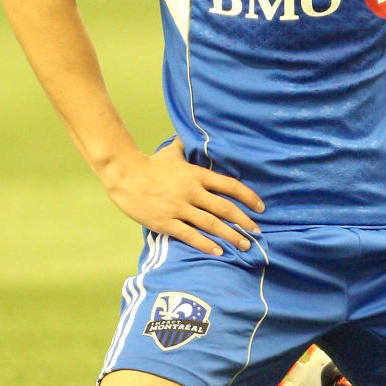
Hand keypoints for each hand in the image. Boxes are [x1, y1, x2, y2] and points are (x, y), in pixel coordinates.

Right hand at [102, 140, 264, 255]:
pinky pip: (190, 235)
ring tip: (245, 245)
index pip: (229, 185)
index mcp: (196, 175)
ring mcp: (179, 207)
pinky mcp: (166, 222)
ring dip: (231, 236)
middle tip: (258, 232)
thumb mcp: (170, 153)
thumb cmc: (149, 165)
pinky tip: (219, 252)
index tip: (260, 207)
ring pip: (211, 224)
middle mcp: (192, 191)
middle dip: (244, 221)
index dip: (248, 197)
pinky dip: (206, 244)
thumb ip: (184, 146)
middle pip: (225, 208)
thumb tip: (190, 134)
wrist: (124, 175)